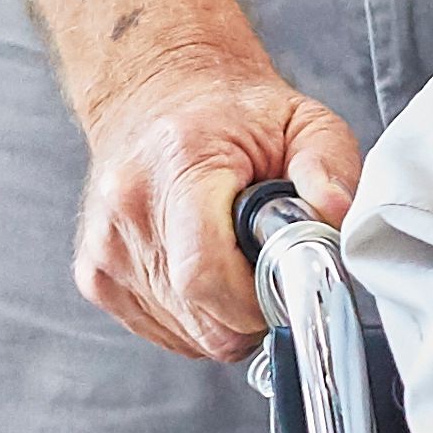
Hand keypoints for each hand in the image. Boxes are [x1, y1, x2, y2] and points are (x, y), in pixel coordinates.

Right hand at [77, 38, 369, 363]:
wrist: (157, 97)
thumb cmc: (232, 113)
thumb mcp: (303, 121)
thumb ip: (328, 165)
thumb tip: (337, 215)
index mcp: (179, 166)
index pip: (204, 274)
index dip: (258, 299)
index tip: (289, 282)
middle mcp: (130, 210)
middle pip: (202, 315)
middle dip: (255, 310)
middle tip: (276, 269)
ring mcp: (107, 248)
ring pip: (188, 334)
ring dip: (229, 316)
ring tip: (241, 260)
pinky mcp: (95, 276)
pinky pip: (166, 333)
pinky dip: (200, 319)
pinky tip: (212, 273)